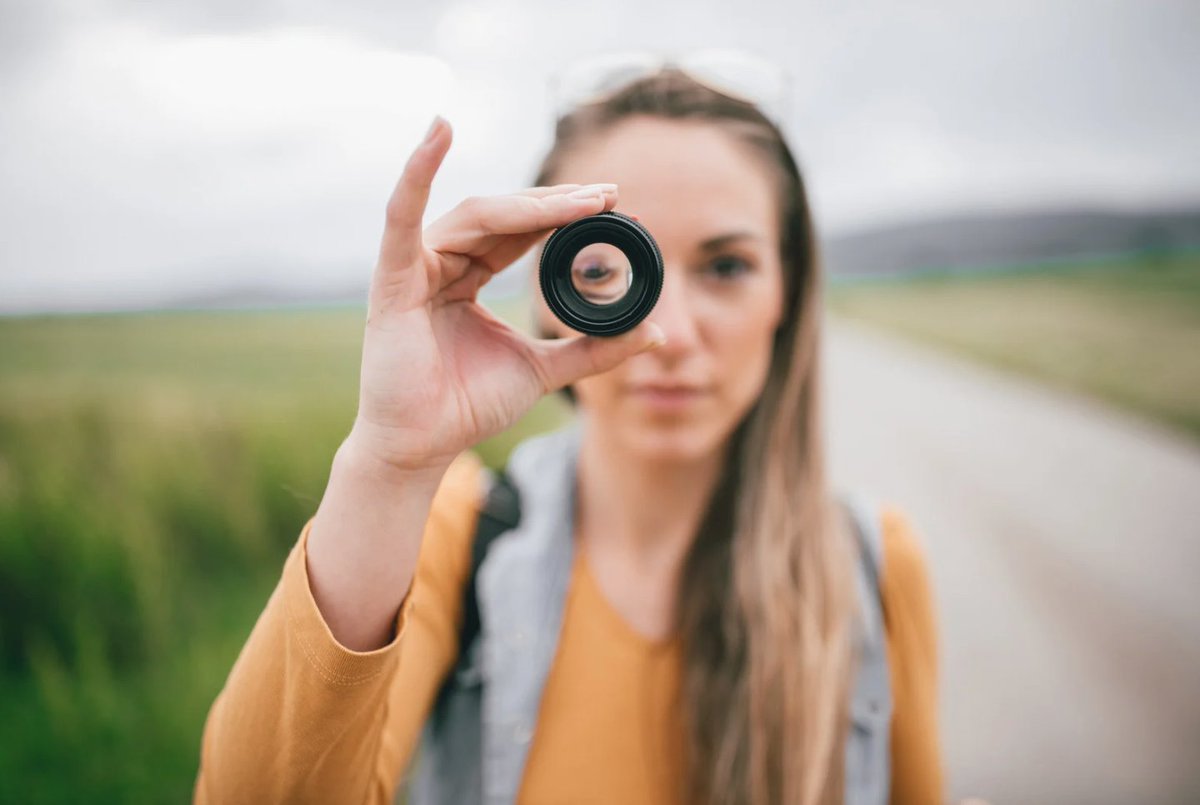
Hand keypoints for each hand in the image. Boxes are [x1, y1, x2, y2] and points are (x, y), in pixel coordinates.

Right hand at [348, 116, 664, 473]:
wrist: (424, 447)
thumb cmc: (467, 406)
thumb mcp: (543, 370)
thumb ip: (592, 350)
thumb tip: (652, 333)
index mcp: (470, 276)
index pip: (521, 231)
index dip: (564, 215)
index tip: (614, 204)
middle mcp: (442, 263)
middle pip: (503, 217)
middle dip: (558, 204)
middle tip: (609, 196)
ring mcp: (414, 267)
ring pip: (475, 217)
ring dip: (528, 204)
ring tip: (581, 200)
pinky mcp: (392, 279)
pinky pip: (402, 216)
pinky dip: (417, 170)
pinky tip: (439, 131)